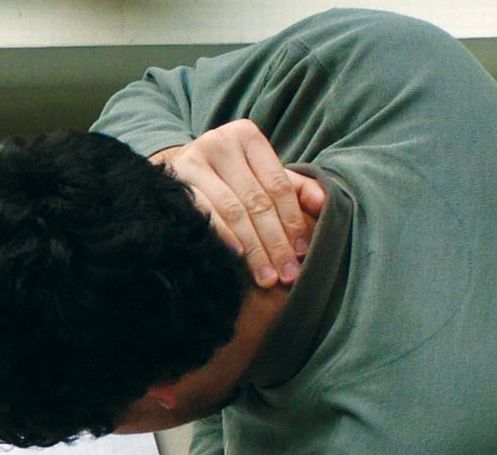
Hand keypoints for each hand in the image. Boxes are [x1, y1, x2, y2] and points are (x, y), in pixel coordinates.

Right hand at [150, 119, 325, 288]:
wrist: (175, 173)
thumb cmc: (227, 177)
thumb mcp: (261, 176)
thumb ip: (295, 188)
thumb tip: (323, 204)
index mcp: (246, 136)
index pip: (278, 185)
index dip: (293, 220)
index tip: (302, 252)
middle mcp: (218, 143)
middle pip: (257, 201)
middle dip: (275, 242)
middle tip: (286, 273)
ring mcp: (192, 162)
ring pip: (233, 211)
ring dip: (253, 249)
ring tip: (266, 277)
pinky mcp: (173, 183)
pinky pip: (204, 215)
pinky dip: (223, 237)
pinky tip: (237, 258)